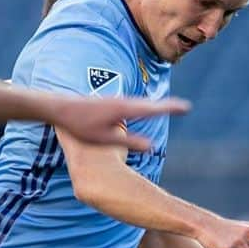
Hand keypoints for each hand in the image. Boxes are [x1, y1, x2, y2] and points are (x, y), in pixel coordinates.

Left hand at [49, 94, 190, 151]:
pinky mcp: (111, 103)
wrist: (61, 108)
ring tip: (172, 107)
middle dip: (168, 105)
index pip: (154, 109)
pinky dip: (144, 106)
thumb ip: (129, 142)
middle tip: (185, 107)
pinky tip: (146, 110)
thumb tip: (151, 146)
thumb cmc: (81, 126)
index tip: (187, 107)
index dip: (171, 108)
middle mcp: (123, 102)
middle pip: (150, 104)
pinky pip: (133, 105)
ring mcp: (117, 101)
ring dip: (156, 104)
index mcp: (125, 110)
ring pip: (141, 103)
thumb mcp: (105, 139)